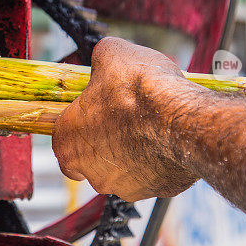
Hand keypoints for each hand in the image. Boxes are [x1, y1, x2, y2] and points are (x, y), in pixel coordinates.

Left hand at [52, 37, 201, 201]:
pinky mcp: (158, 191)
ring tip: (152, 124)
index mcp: (67, 144)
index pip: (64, 142)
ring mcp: (125, 187)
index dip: (82, 125)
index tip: (97, 111)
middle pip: (94, 159)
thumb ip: (100, 61)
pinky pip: (156, 175)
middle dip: (108, 140)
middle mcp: (91, 173)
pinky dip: (161, 160)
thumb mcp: (110, 54)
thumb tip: (104, 59)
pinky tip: (170, 137)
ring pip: (125, 170)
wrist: (181, 116)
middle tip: (127, 116)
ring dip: (135, 152)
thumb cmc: (138, 88)